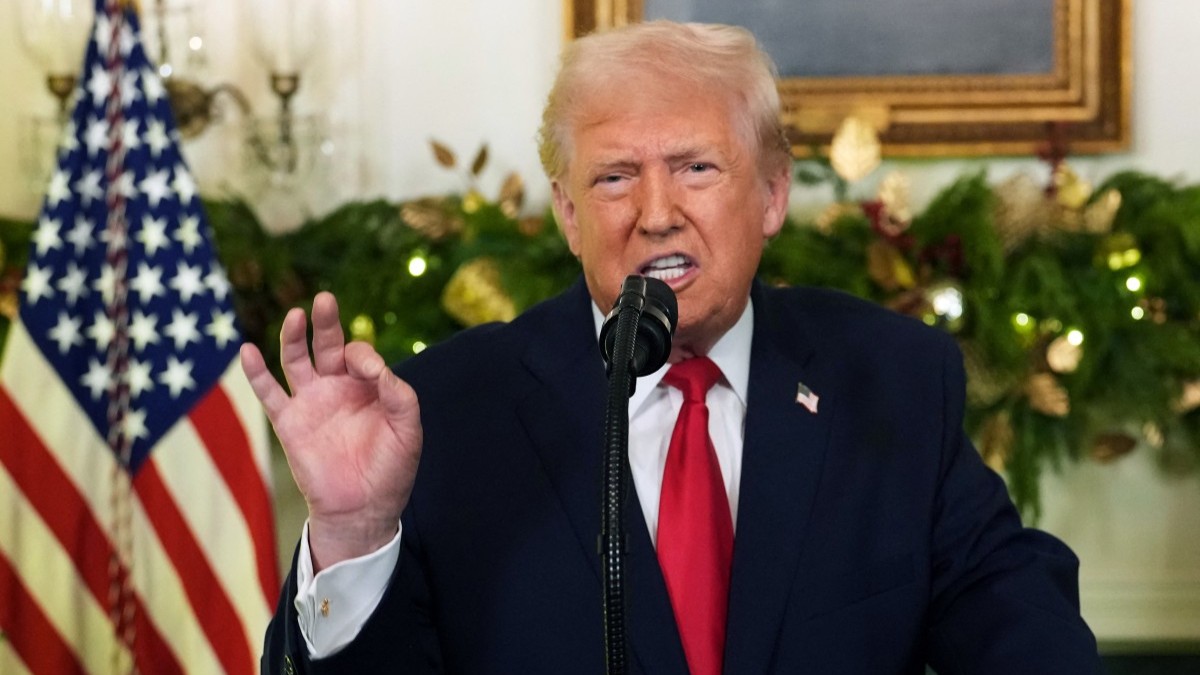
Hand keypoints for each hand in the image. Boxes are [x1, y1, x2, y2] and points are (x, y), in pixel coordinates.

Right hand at [240, 292, 421, 570]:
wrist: (363, 509)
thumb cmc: (390, 470)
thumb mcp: (407, 429)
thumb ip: (399, 394)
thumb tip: (375, 365)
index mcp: (368, 386)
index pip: (361, 355)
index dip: (365, 357)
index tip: (371, 372)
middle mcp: (337, 388)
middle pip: (329, 345)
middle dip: (327, 322)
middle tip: (325, 300)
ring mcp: (311, 402)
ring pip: (297, 360)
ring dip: (294, 337)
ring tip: (297, 315)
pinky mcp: (290, 422)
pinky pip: (269, 393)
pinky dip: (256, 372)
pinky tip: (247, 350)